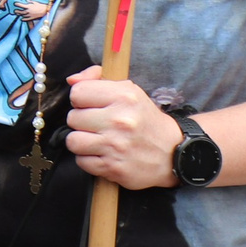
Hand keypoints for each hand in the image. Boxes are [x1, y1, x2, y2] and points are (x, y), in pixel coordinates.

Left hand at [62, 66, 183, 188]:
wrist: (174, 152)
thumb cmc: (145, 120)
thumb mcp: (129, 92)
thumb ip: (97, 79)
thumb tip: (71, 80)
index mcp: (124, 97)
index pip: (77, 93)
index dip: (80, 100)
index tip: (91, 106)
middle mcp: (120, 120)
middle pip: (72, 118)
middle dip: (81, 122)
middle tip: (97, 125)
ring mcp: (116, 146)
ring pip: (72, 141)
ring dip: (81, 141)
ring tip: (96, 140)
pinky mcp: (113, 167)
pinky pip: (81, 161)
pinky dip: (88, 159)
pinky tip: (102, 154)